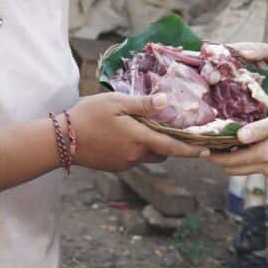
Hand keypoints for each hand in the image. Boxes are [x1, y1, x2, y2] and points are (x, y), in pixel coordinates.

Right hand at [70, 93, 206, 171]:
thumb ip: (142, 104)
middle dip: (170, 145)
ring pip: (147, 155)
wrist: (60, 140)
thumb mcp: (116, 102)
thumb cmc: (88, 116)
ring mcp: (124, 163)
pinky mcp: (113, 166)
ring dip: (151, 145)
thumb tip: (166, 101)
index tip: (207, 151)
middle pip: (161, 152)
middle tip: (174, 131)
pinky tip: (125, 134)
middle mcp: (135, 155)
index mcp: (139, 139)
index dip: (191, 150)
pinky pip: (133, 158)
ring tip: (145, 128)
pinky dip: (136, 148)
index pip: (172, 147)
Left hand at [206, 105, 267, 178]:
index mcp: (266, 154)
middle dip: (218, 159)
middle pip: (233, 169)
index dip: (213, 156)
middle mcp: (267, 167)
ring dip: (230, 160)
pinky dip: (242, 160)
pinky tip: (239, 145)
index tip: (200, 147)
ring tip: (219, 143)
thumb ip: (261, 128)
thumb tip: (239, 137)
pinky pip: (253, 167)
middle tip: (205, 144)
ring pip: (242, 169)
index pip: (231, 161)